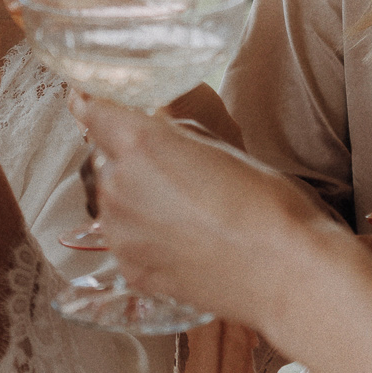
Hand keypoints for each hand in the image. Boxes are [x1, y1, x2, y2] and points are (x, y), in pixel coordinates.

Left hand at [72, 96, 346, 333]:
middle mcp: (118, 186)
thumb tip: (159, 127)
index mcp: (140, 144)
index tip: (85, 99)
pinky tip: (184, 241)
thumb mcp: (222, 146)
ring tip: (186, 213)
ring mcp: (120, 233)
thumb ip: (177, 135)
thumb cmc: (269, 204)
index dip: (89, 103)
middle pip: (104, 161)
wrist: (286, 273)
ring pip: (112, 203)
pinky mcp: (130, 269)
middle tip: (173, 173)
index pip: (92, 111)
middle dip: (127, 160)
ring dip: (135, 200)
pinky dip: (144, 236)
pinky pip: (124, 240)